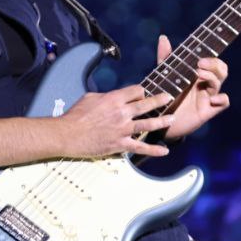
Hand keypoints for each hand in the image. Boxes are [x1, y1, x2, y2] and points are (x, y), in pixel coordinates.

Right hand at [56, 84, 176, 158]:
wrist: (68, 134)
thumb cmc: (76, 116)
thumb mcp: (90, 97)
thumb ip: (106, 96)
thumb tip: (114, 97)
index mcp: (114, 99)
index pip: (136, 90)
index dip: (142, 91)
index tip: (144, 93)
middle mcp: (122, 113)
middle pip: (146, 105)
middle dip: (160, 100)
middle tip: (168, 97)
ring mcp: (123, 129)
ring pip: (148, 124)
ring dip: (162, 121)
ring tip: (172, 118)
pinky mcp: (120, 144)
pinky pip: (140, 147)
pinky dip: (153, 150)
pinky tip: (164, 150)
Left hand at [157, 34, 229, 140]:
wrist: (161, 121)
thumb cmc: (166, 96)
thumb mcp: (165, 75)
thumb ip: (166, 57)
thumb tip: (163, 37)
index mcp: (197, 75)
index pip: (213, 62)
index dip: (213, 57)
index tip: (201, 56)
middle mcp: (205, 85)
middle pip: (221, 70)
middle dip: (214, 64)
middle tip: (200, 63)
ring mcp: (207, 97)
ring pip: (220, 83)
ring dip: (212, 76)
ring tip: (199, 74)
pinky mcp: (207, 111)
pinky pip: (223, 103)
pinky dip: (222, 99)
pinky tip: (212, 98)